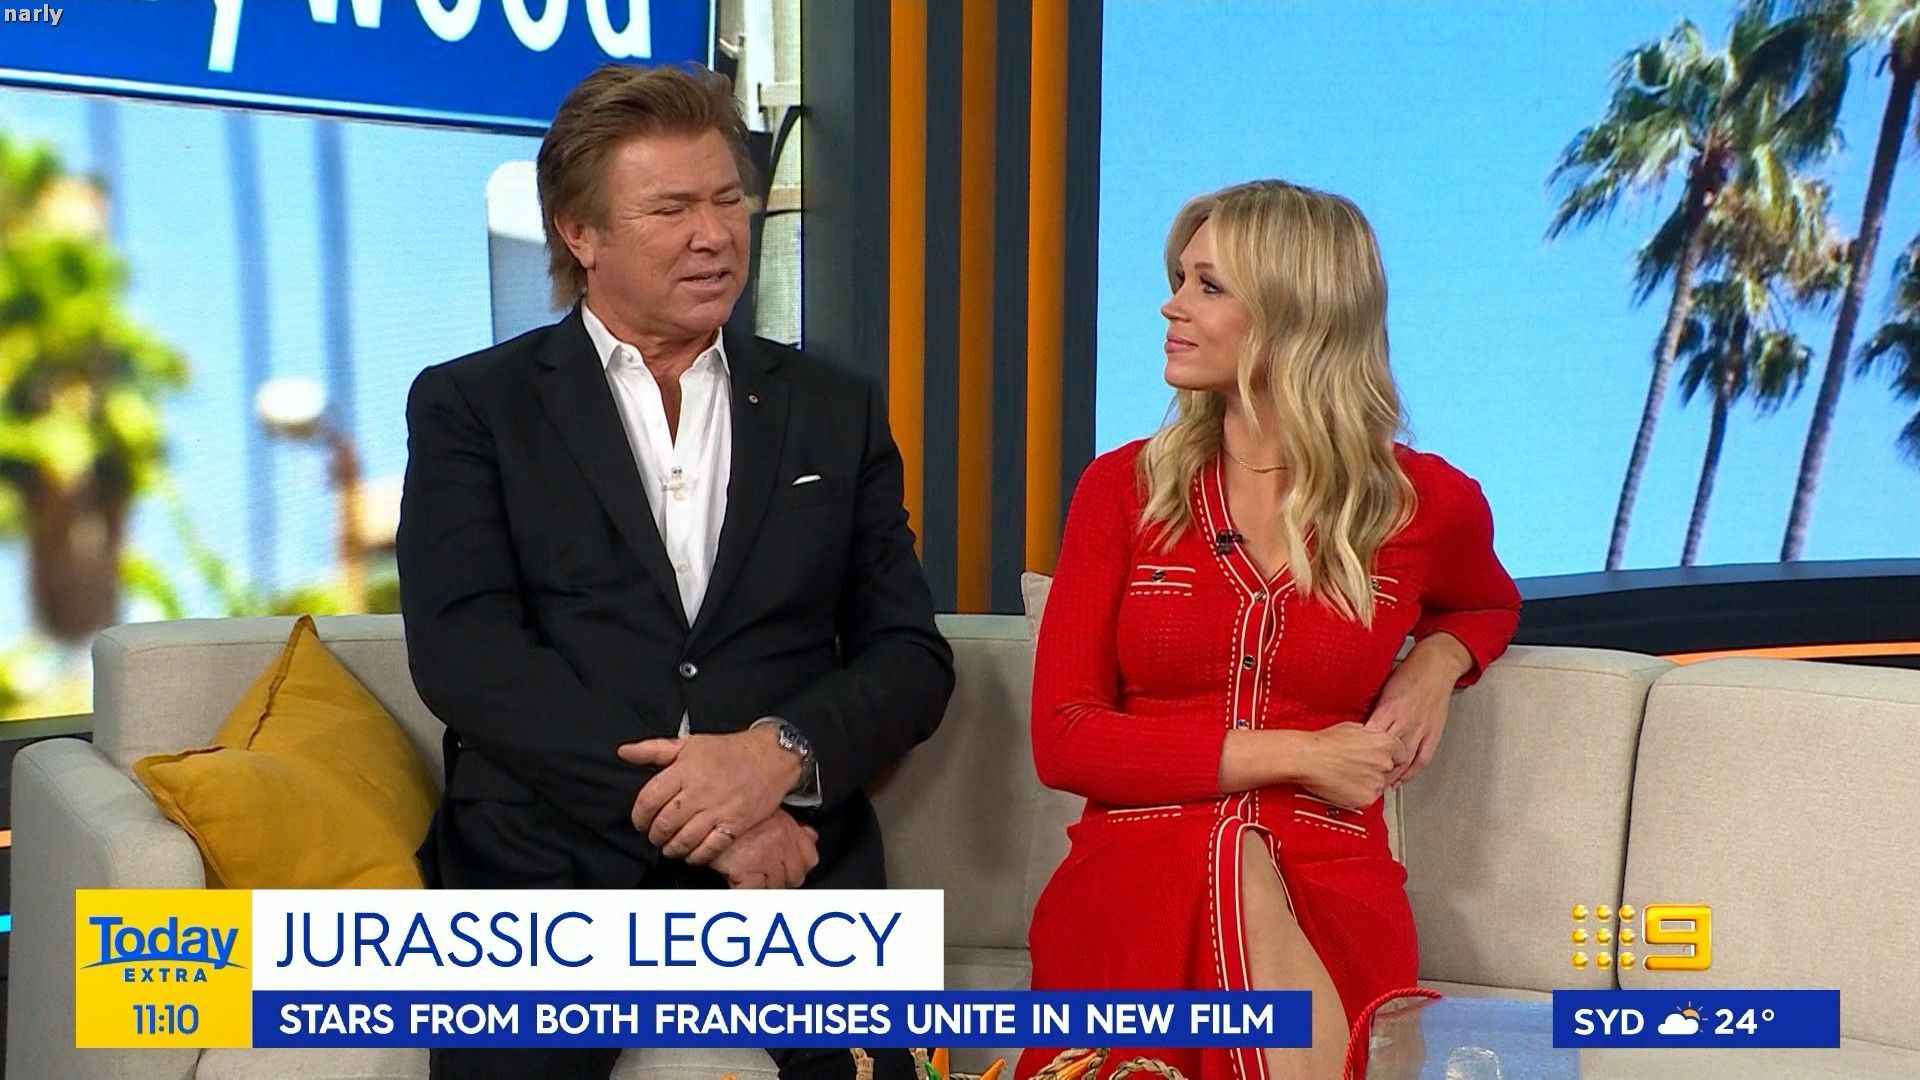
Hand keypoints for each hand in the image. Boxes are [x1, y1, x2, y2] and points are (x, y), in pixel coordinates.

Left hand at [620, 727, 801, 859]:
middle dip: (654, 835)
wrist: (770, 756)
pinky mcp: (735, 824)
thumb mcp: (689, 743)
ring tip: (670, 847)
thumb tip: (624, 752)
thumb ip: (653, 749)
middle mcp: (699, 791)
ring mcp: (718, 809)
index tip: (640, 821)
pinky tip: (692, 853)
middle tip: (655, 836)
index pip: (649, 799)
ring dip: (672, 848)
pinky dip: (696, 856)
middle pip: (664, 823)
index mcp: (684, 770)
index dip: (639, 816)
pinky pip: (710, 848)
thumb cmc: (729, 750)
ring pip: (684, 839)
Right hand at [712, 810, 819, 888]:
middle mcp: (781, 846)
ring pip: (776, 886)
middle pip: (795, 877)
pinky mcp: (745, 871)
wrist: (708, 811)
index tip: (792, 865)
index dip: (801, 864)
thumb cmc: (736, 809)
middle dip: (784, 877)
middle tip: (768, 873)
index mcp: (788, 830)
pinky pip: (754, 890)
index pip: (810, 858)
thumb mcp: (769, 809)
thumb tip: (810, 836)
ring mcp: (765, 860)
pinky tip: (739, 878)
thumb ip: (792, 826)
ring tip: (751, 874)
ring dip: (765, 884)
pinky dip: (747, 888)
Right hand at [1297, 722, 1407, 809]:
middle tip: (1361, 769)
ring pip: (1380, 786)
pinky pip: (1368, 798)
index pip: (1401, 755)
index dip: (1390, 758)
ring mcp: (1377, 782)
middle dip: (1380, 771)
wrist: (1308, 758)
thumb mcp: (1354, 728)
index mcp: (1386, 743)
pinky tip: (1344, 785)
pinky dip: (1359, 795)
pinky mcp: (1367, 798)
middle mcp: (1386, 763)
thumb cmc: (1324, 742)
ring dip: (1369, 783)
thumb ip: (1372, 736)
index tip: (1381, 760)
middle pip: (1391, 771)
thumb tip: (1374, 740)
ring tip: (1348, 776)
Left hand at [1366, 634, 1472, 787]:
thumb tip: (1356, 727)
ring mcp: (1421, 730)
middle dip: (1373, 771)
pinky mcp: (1433, 734)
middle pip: (1386, 754)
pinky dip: (1411, 773)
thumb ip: (1373, 710)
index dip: (1359, 755)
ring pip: (1403, 761)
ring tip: (1378, 788)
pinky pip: (1422, 759)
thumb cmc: (1407, 674)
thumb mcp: (1383, 689)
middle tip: (1361, 783)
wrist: (1436, 666)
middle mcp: (1405, 722)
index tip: (1348, 765)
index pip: (1369, 739)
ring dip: (1390, 777)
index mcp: (1389, 709)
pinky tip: (1401, 781)